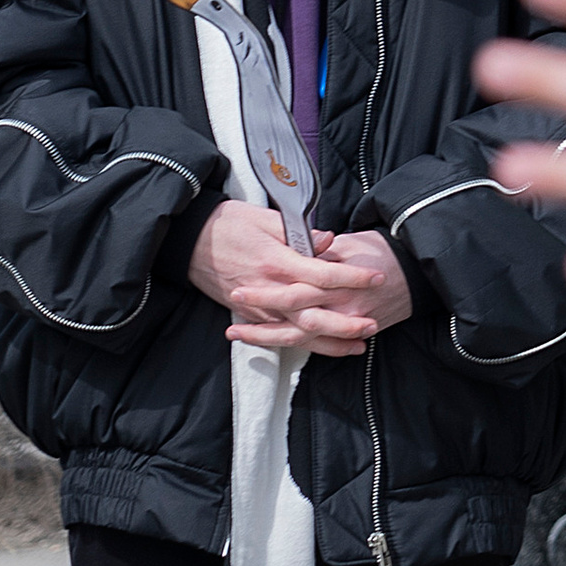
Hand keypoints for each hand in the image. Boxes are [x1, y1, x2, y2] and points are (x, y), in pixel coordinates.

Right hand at [189, 200, 409, 353]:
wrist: (187, 241)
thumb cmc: (228, 222)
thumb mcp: (266, 218)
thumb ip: (300, 232)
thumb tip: (330, 240)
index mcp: (276, 260)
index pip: (323, 274)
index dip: (352, 277)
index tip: (377, 277)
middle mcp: (269, 289)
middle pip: (313, 313)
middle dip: (345, 322)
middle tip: (373, 324)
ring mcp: (257, 307)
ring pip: (298, 332)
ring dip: (329, 342)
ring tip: (357, 346)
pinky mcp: (248, 315)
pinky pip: (279, 336)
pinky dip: (303, 345)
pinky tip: (323, 348)